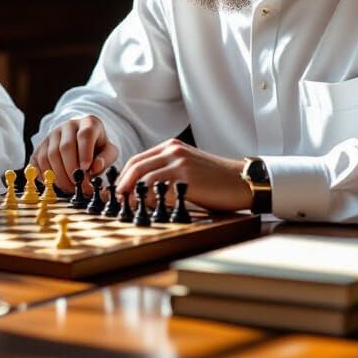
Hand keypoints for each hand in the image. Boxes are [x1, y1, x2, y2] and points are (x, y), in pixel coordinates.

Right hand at [30, 115, 118, 193]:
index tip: (86, 169)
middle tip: (78, 186)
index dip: (85, 153)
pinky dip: (46, 175)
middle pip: (65, 146)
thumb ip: (105, 159)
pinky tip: (57, 182)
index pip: (85, 134)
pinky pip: (38, 161)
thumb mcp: (109, 150)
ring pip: (50, 155)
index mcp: (88, 122)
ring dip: (59, 176)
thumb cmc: (97, 147)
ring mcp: (52, 134)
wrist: (81, 140)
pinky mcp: (41, 144)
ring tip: (70, 187)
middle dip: (71, 170)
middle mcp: (68, 125)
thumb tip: (95, 168)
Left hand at [115, 139, 252, 211]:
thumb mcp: (188, 165)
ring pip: (144, 178)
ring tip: (128, 208)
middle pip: (136, 167)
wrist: (241, 180)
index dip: (123, 177)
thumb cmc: (215, 178)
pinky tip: (147, 210)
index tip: (117, 192)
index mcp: (171, 147)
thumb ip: (168, 169)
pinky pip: (160, 190)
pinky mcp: (187, 178)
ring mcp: (180, 163)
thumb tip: (143, 188)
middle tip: (117, 202)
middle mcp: (173, 151)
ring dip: (132, 195)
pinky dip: (149, 200)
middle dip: (123, 185)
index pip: (137, 160)